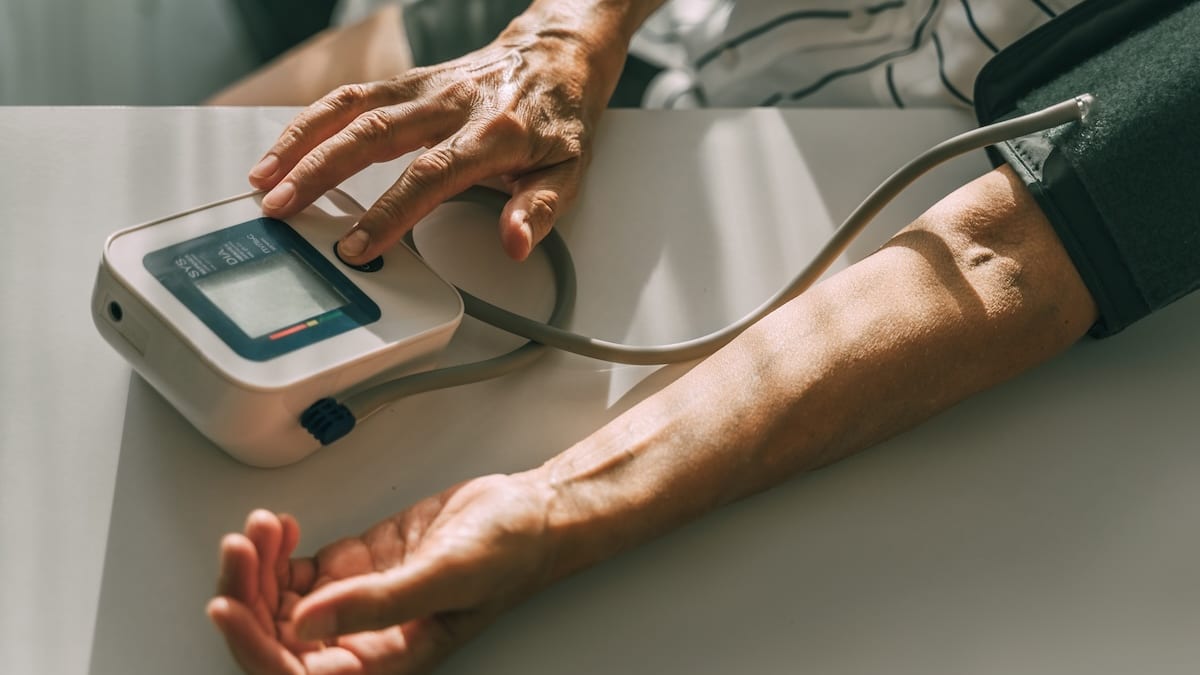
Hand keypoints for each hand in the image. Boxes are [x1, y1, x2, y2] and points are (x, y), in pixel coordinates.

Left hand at [207, 473, 557, 673]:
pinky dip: (276, 549)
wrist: (528, 512)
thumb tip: (306, 623)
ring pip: (278, 602)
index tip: (228, 606)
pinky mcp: (354, 568)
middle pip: (276, 639)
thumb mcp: (446, 576)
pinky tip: (279, 525)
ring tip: (261, 526)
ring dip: (257, 567)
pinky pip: (295, 572)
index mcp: (385, 659)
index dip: (255, 648)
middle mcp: (362, 639)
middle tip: (238, 548)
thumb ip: (378, 605)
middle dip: (245, 595)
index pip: (298, 674)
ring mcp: (354, 601)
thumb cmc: (508, 553)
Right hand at [247, 18, 626, 262]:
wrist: (558, 56)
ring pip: (351, 108)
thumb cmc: (559, 119)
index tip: (358, 246)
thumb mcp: (569, 172)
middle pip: (374, 135)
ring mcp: (424, 88)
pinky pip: (352, 96)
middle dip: (321, 173)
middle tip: (283, 209)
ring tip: (264, 179)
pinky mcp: (408, 81)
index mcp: (494, 133)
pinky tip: (285, 146)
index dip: (390, 211)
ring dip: (303, 142)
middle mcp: (451, 105)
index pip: (431, 175)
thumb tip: (515, 243)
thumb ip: (538, 210)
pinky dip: (312, 119)